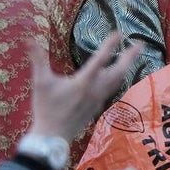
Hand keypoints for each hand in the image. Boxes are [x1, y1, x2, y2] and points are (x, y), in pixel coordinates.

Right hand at [27, 33, 141, 140]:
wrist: (53, 136)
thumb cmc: (46, 108)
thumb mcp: (40, 83)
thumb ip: (38, 60)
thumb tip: (29, 40)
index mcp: (83, 82)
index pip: (100, 59)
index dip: (110, 45)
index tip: (119, 33)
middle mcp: (96, 89)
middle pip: (118, 70)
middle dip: (130, 56)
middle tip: (141, 44)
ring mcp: (99, 98)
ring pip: (118, 80)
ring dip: (127, 66)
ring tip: (135, 56)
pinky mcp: (98, 105)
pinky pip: (113, 88)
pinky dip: (119, 78)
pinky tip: (120, 75)